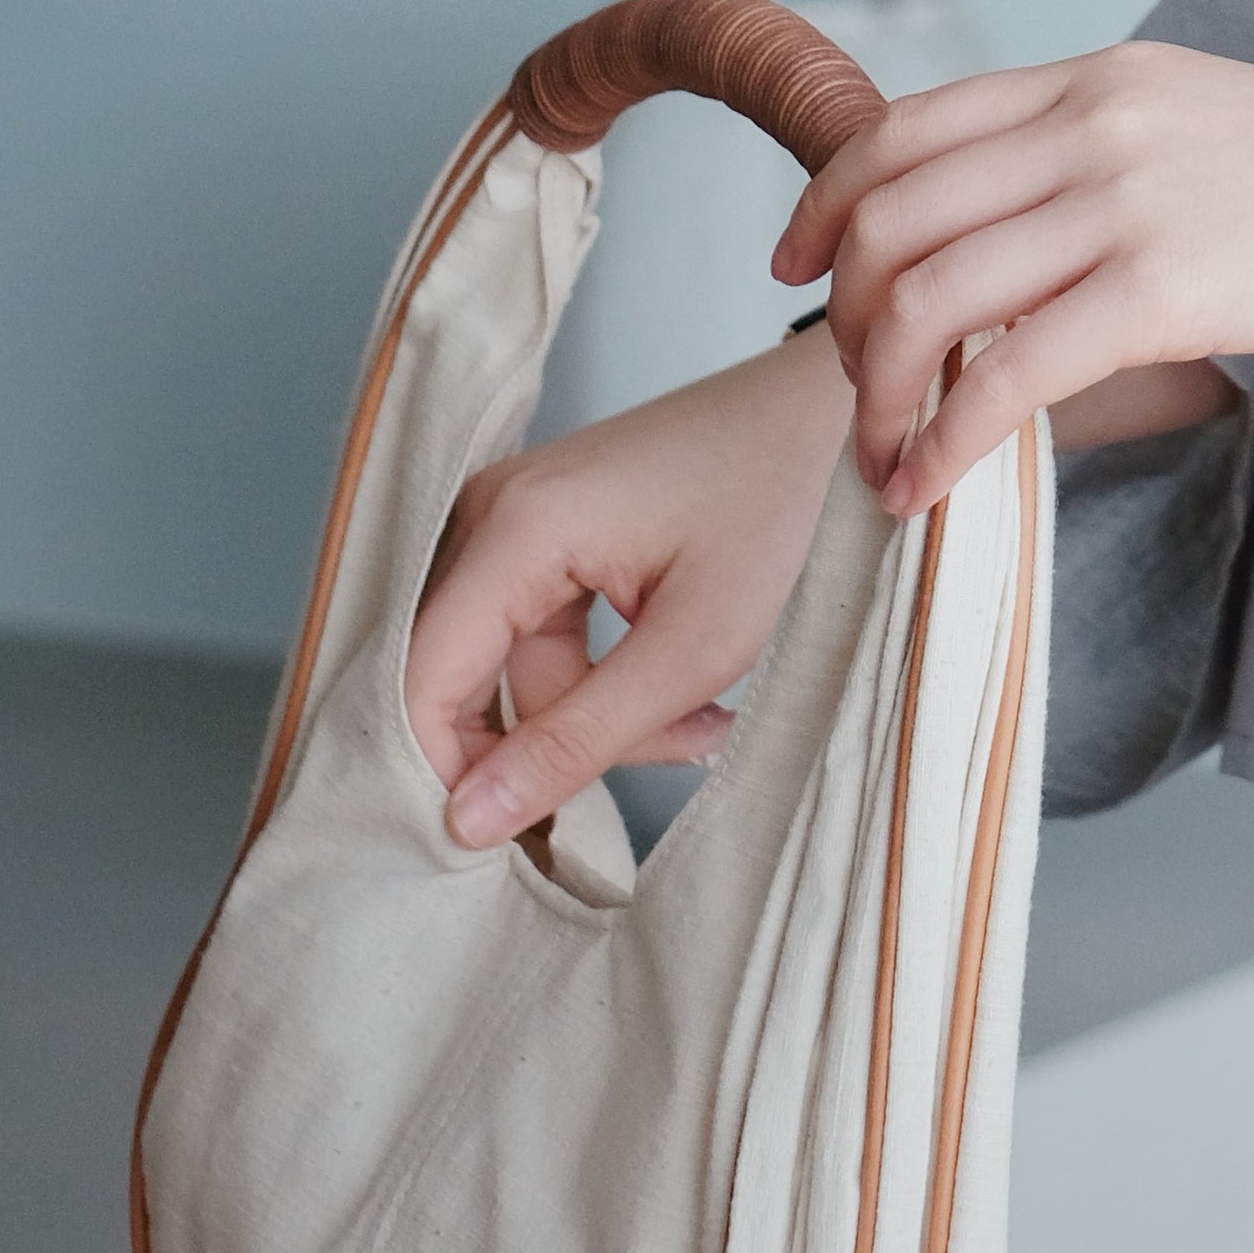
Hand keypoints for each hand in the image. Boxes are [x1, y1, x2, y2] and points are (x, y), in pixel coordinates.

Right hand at [410, 335, 847, 850]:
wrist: (831, 417)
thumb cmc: (784, 507)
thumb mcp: (694, 648)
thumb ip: (576, 739)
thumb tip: (467, 820)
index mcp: (516, 526)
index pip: (422, 680)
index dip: (450, 770)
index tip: (521, 835)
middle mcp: (493, 510)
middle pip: (473, 679)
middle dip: (562, 742)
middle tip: (675, 748)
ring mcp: (517, 515)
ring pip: (520, 668)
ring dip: (607, 715)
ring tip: (707, 718)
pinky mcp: (548, 532)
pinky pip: (547, 637)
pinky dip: (613, 678)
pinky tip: (691, 688)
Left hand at [775, 44, 1253, 518]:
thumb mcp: (1203, 125)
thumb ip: (1101, 156)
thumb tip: (1017, 236)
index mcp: (1098, 76)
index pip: (904, 126)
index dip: (822, 203)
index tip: (794, 271)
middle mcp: (1093, 120)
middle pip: (888, 215)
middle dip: (841, 317)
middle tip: (860, 393)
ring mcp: (1128, 197)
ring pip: (927, 296)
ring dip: (880, 397)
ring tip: (890, 458)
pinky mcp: (1171, 285)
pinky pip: (1006, 371)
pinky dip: (945, 440)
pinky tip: (934, 486)